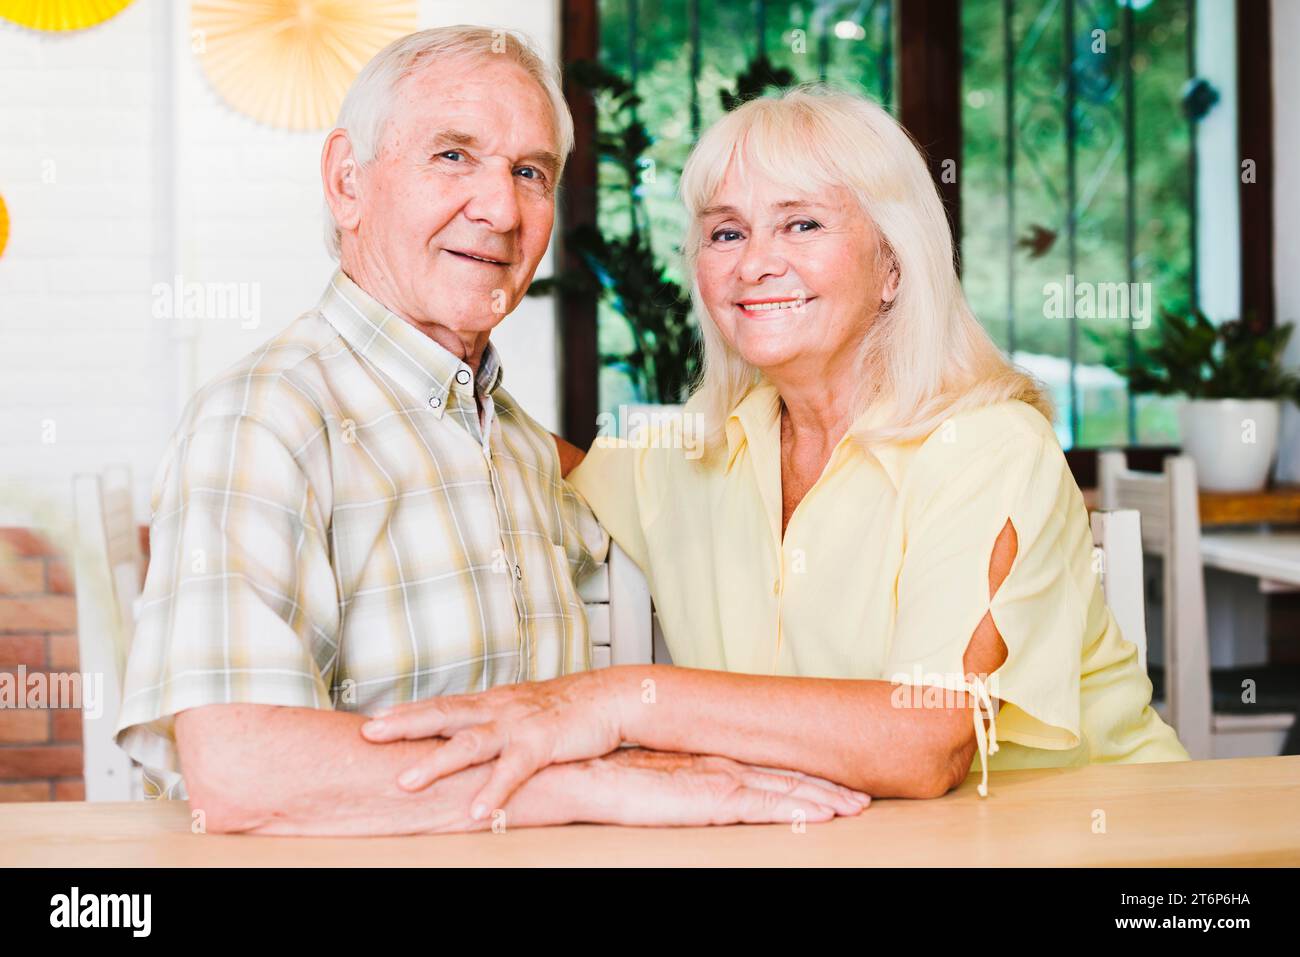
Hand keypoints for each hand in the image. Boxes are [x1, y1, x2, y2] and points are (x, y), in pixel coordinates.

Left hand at [361, 670, 626, 818]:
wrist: (609, 698)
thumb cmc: (563, 709)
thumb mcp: (517, 710)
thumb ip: (488, 722)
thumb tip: (458, 737)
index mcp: (489, 702)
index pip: (439, 704)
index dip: (405, 712)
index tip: (371, 721)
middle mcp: (497, 710)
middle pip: (442, 714)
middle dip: (403, 725)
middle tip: (369, 734)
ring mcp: (517, 726)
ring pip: (469, 743)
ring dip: (436, 763)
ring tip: (406, 782)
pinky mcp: (541, 744)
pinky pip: (513, 770)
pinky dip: (494, 791)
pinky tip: (478, 812)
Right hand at [560, 748, 869, 825]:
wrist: (575, 774)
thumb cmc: (602, 780)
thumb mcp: (650, 784)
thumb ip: (679, 787)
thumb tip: (693, 796)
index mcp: (705, 763)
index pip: (764, 770)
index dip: (801, 777)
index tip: (832, 784)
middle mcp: (717, 767)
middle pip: (783, 777)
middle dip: (825, 787)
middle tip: (861, 795)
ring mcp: (716, 781)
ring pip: (783, 791)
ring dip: (821, 798)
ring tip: (854, 806)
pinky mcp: (708, 798)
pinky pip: (762, 807)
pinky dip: (796, 808)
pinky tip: (822, 814)